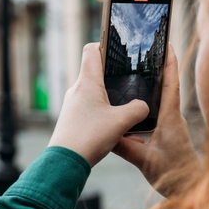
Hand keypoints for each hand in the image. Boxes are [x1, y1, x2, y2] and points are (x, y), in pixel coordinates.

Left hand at [48, 44, 149, 166]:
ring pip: (96, 95)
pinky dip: (106, 118)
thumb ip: (138, 110)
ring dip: (112, 102)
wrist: (64, 163)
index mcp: (87, 82)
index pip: (92, 50)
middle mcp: (77, 90)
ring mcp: (73, 105)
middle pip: (96, 73)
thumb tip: (144, 107)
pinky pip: (92, 112)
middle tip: (132, 84)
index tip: (119, 52)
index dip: (105, 44)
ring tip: (128, 114)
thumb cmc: (89, 137)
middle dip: (115, 78)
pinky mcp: (72, 120)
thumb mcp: (121, 122)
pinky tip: (120, 134)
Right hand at [112, 44, 200, 197]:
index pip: (171, 83)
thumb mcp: (144, 161)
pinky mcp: (170, 133)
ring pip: (163, 98)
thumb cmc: (173, 174)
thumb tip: (106, 133)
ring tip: (139, 69)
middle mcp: (174, 117)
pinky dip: (151, 101)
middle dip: (159, 66)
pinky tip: (138, 102)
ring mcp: (173, 125)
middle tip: (147, 49)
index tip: (166, 42)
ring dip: (154, 83)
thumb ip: (125, 147)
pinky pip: (160, 111)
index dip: (169, 61)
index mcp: (170, 118)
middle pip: (168, 85)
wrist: (190, 189)